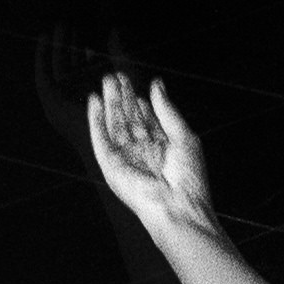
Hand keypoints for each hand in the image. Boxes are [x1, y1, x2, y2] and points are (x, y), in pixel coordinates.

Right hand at [86, 70, 218, 234]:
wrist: (178, 206)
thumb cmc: (188, 178)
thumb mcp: (183, 136)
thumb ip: (167, 110)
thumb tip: (157, 85)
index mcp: (162, 147)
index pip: (147, 119)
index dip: (139, 100)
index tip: (133, 81)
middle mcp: (143, 152)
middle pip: (129, 119)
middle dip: (122, 98)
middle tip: (115, 76)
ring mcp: (126, 159)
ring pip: (114, 125)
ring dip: (109, 104)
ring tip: (106, 81)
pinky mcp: (111, 166)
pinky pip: (100, 139)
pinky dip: (96, 120)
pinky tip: (94, 102)